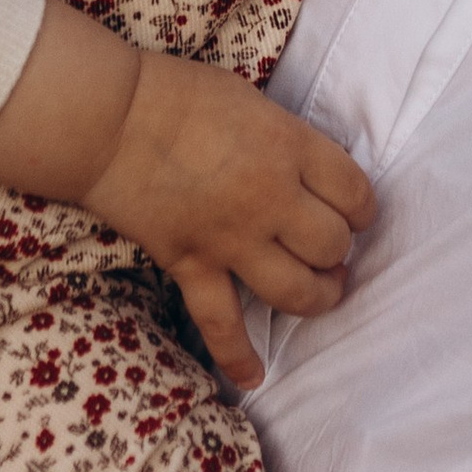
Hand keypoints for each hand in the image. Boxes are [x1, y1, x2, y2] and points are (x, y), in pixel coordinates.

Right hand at [0, 12, 375, 387]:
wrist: (110, 119)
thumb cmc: (178, 94)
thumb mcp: (253, 102)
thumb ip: (286, 141)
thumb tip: (307, 170)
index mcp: (291, 148)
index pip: (356, 194)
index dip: (362, 209)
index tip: (353, 211)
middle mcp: (272, 198)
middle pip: (332, 246)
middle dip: (338, 251)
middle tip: (328, 247)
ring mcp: (233, 239)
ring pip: (297, 290)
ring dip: (317, 297)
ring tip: (320, 292)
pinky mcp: (194, 265)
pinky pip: (222, 323)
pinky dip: (238, 355)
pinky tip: (254, 377)